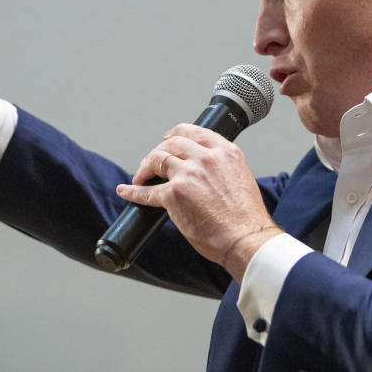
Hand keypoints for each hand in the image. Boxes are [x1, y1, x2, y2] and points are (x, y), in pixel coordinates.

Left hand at [116, 123, 282, 281]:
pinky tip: (126, 190)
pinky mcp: (174, 194)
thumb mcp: (240, 179)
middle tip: (152, 162)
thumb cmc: (245, 218)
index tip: (167, 138)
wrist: (245, 239)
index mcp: (226, 153)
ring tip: (140, 178)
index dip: (176, 133)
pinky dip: (133, 191)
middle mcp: (207, 158)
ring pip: (157, 159)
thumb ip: (222, 169)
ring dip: (145, 168)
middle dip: (158, 151)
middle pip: (172, 144)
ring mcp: (189, 174)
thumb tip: (203, 174)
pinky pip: (147, 191)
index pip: (195, 132)